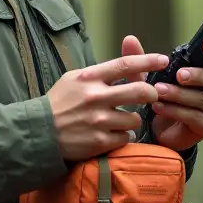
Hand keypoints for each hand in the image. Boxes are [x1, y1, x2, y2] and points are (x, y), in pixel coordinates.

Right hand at [47, 50, 166, 160]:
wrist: (38, 133)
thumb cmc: (58, 103)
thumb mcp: (73, 80)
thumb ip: (100, 74)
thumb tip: (129, 67)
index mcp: (88, 78)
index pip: (125, 65)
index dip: (148, 61)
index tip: (163, 60)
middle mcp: (95, 97)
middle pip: (141, 91)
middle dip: (151, 93)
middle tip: (150, 96)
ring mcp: (99, 120)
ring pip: (135, 118)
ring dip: (131, 120)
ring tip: (117, 121)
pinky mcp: (100, 141)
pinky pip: (126, 137)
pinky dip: (121, 136)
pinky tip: (109, 134)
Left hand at [119, 34, 202, 150]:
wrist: (157, 130)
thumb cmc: (160, 98)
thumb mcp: (147, 77)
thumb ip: (141, 59)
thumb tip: (129, 39)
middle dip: (197, 75)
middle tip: (179, 75)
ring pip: (202, 98)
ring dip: (179, 94)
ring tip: (158, 91)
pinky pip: (195, 117)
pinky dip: (176, 111)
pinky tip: (159, 107)